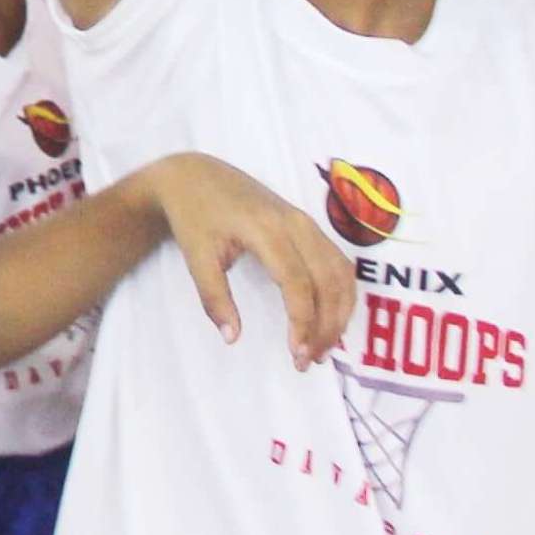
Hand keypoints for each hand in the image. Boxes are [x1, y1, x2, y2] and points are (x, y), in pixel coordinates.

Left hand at [142, 154, 354, 368]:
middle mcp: (296, 223)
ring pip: (341, 274)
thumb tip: (232, 338)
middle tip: (309, 360)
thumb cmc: (193, 214)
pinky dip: (341, 294)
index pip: (297, 282)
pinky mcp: (310, 225)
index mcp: (266, 228)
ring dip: (339, 314)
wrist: (194, 174)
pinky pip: (338, 263)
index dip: (302, 321)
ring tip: (321, 348)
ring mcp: (307, 222)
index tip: (296, 354)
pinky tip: (329, 320)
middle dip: (326, 326)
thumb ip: (213, 297)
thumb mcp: (195, 255)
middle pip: (328, 281)